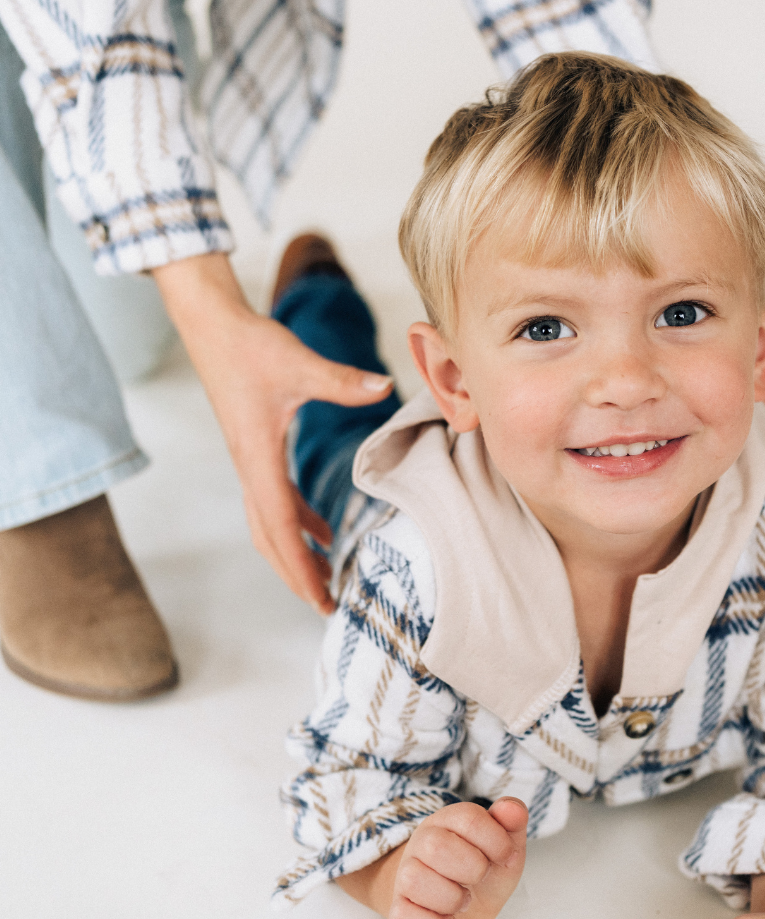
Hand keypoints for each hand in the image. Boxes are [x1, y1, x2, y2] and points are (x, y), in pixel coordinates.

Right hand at [153, 254, 392, 613]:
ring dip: (295, 552)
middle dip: (295, 574)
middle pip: (270, 538)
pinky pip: (275, 499)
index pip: (280, 527)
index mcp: (257, 458)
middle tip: (326, 605)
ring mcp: (250, 461)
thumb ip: (341, 380)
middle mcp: (249, 467)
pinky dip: (297, 521)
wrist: (212, 326)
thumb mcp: (298, 363)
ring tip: (325, 576)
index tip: (319, 599)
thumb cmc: (249, 345)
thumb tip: (384, 386)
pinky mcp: (256, 450)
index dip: (299, 567)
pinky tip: (322, 528)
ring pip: (269, 523)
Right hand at [392, 798, 527, 918]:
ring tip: (462, 899)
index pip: (468, 817)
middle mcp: (423, 841)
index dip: (497, 841)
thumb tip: (513, 808)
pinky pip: (405, 913)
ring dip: (452, 898)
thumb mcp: (505, 847)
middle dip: (472, 868)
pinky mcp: (399, 905)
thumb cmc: (484, 872)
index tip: (505, 856)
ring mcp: (406, 872)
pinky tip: (446, 916)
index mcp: (449, 819)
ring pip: (415, 879)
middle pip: (437, 846)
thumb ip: (512, 823)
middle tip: (480, 877)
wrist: (466, 909)